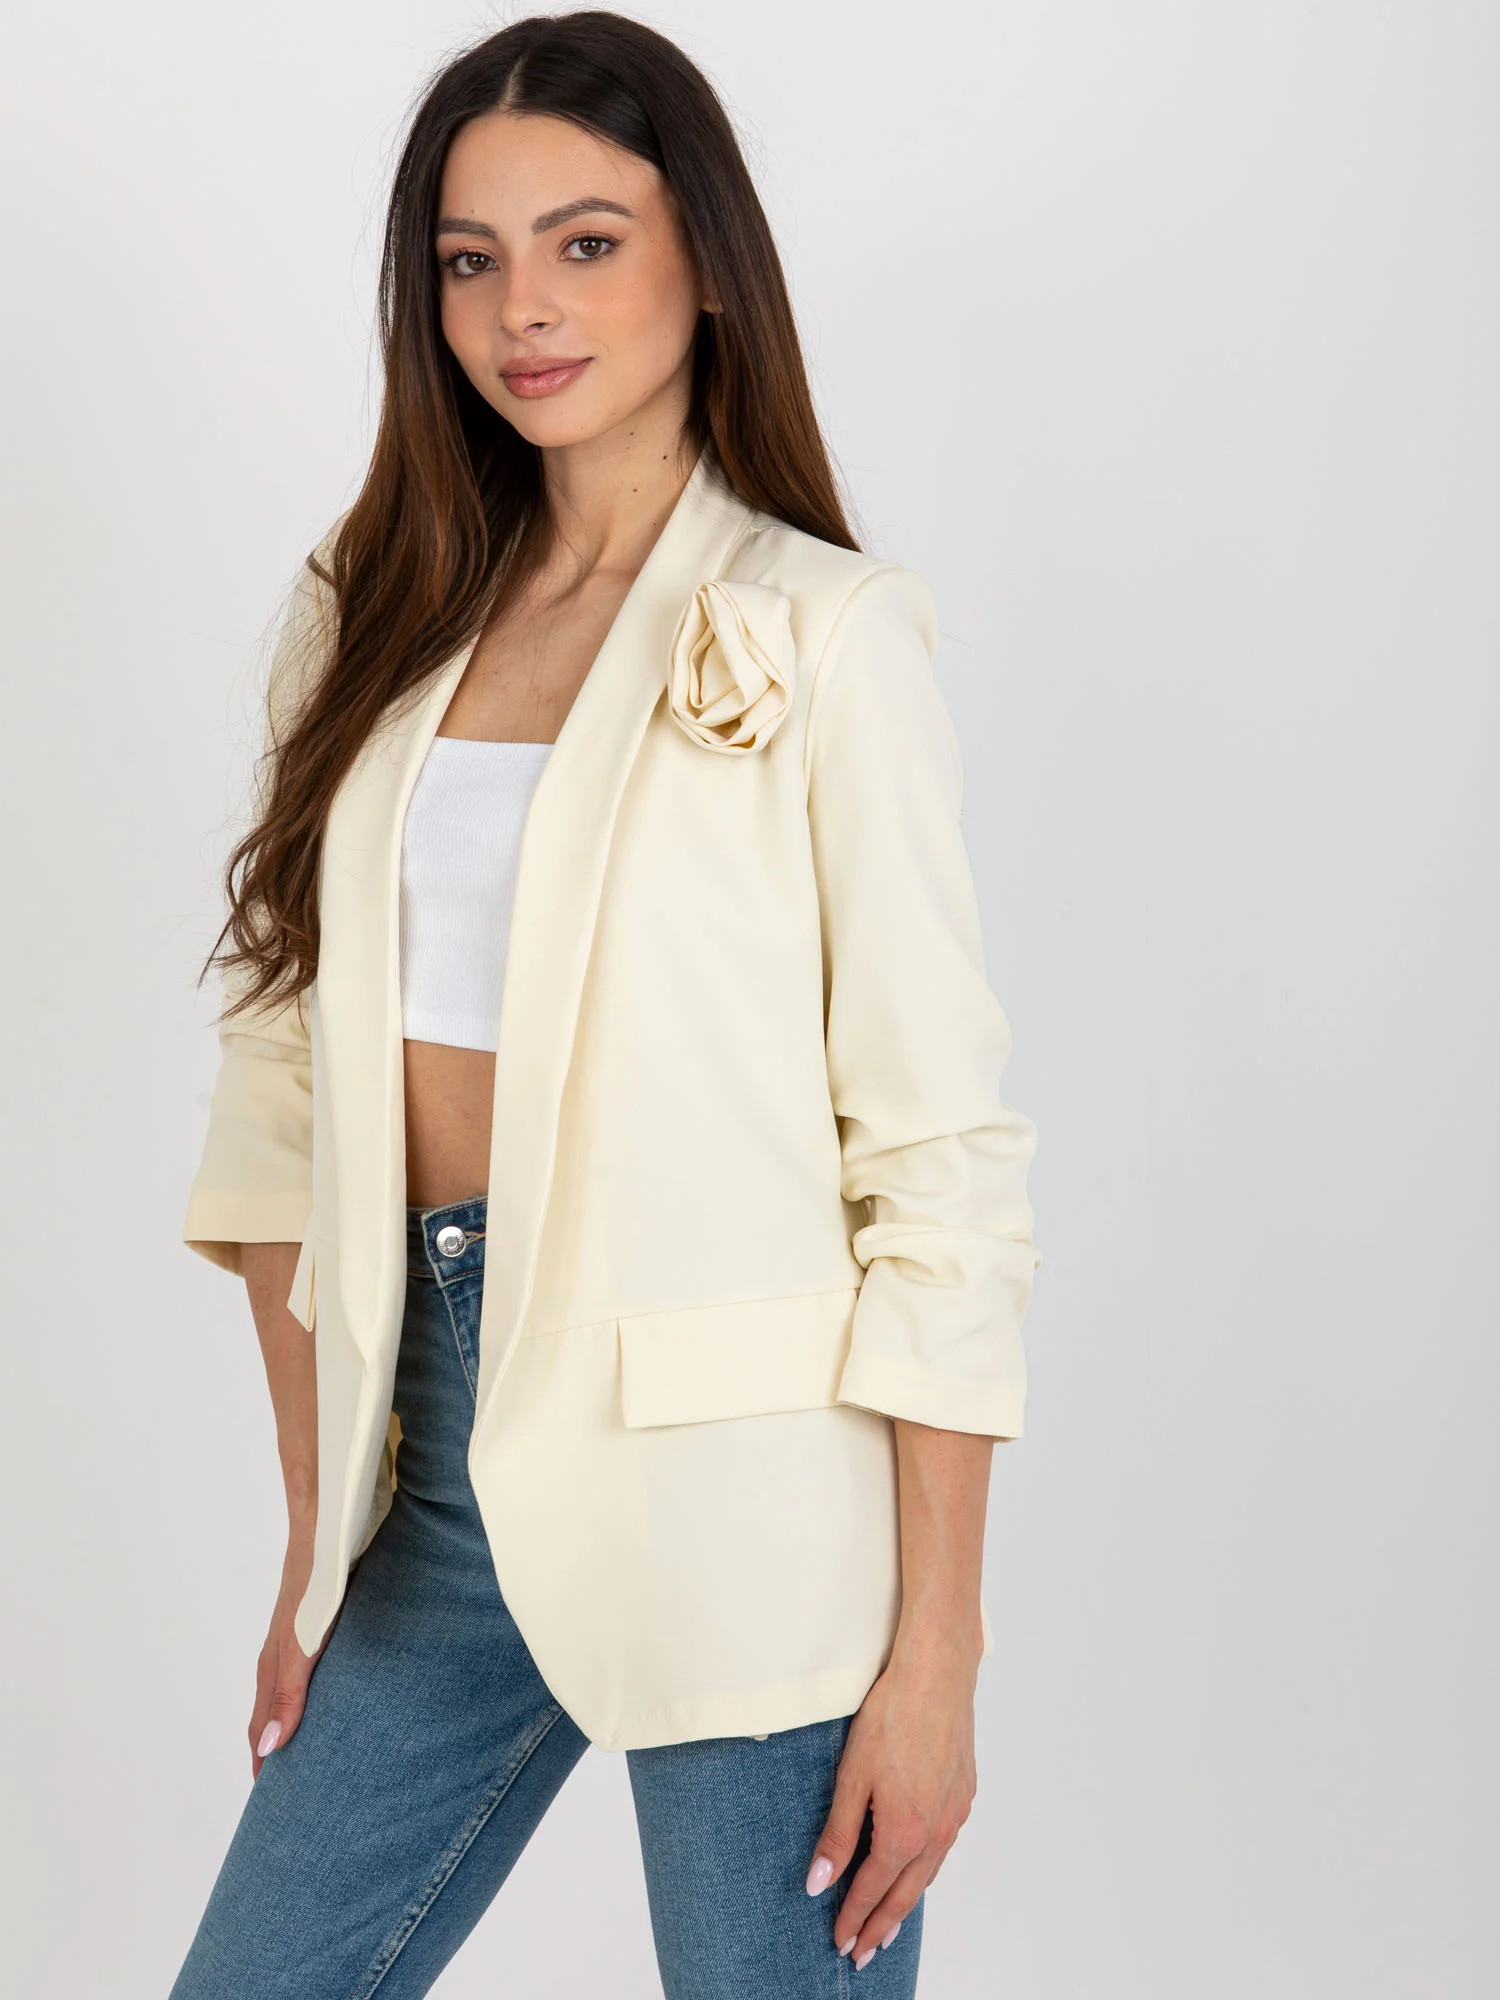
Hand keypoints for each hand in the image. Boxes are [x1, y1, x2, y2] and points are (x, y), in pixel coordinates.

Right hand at [248, 1530, 325, 1776]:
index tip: (270, 1809)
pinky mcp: (323, 1622)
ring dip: (305, 1723)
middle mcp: (283, 1656)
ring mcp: (301, 1638)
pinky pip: (317, 1669)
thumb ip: (289, 1693)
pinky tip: (344, 1696)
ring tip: (322, 1753)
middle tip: (298, 1791)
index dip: (264, 1768)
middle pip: (276, 1715)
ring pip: (297, 1692)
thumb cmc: (315, 1585)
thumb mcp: (302, 1645)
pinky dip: (322, 1693)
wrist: (326, 1526)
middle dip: (282, 1753)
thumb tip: (270, 1748)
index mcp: (274, 1668)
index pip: (262, 1730)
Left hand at [806, 1634, 979, 1968]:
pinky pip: (943, 1847)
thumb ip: (837, 1835)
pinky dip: (925, 1869)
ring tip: (887, 1924)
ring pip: (928, 1873)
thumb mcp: (851, 1776)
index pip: (873, 1891)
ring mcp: (955, 1814)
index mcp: (904, 1832)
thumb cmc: (891, 1717)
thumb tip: (818, 1883)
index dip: (854, 1919)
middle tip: (863, 1953)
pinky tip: (917, 1868)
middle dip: (881, 1927)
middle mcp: (936, 1832)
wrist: (937, 1674)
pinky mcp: (965, 1795)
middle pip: (905, 1894)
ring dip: (906, 1902)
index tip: (841, 1942)